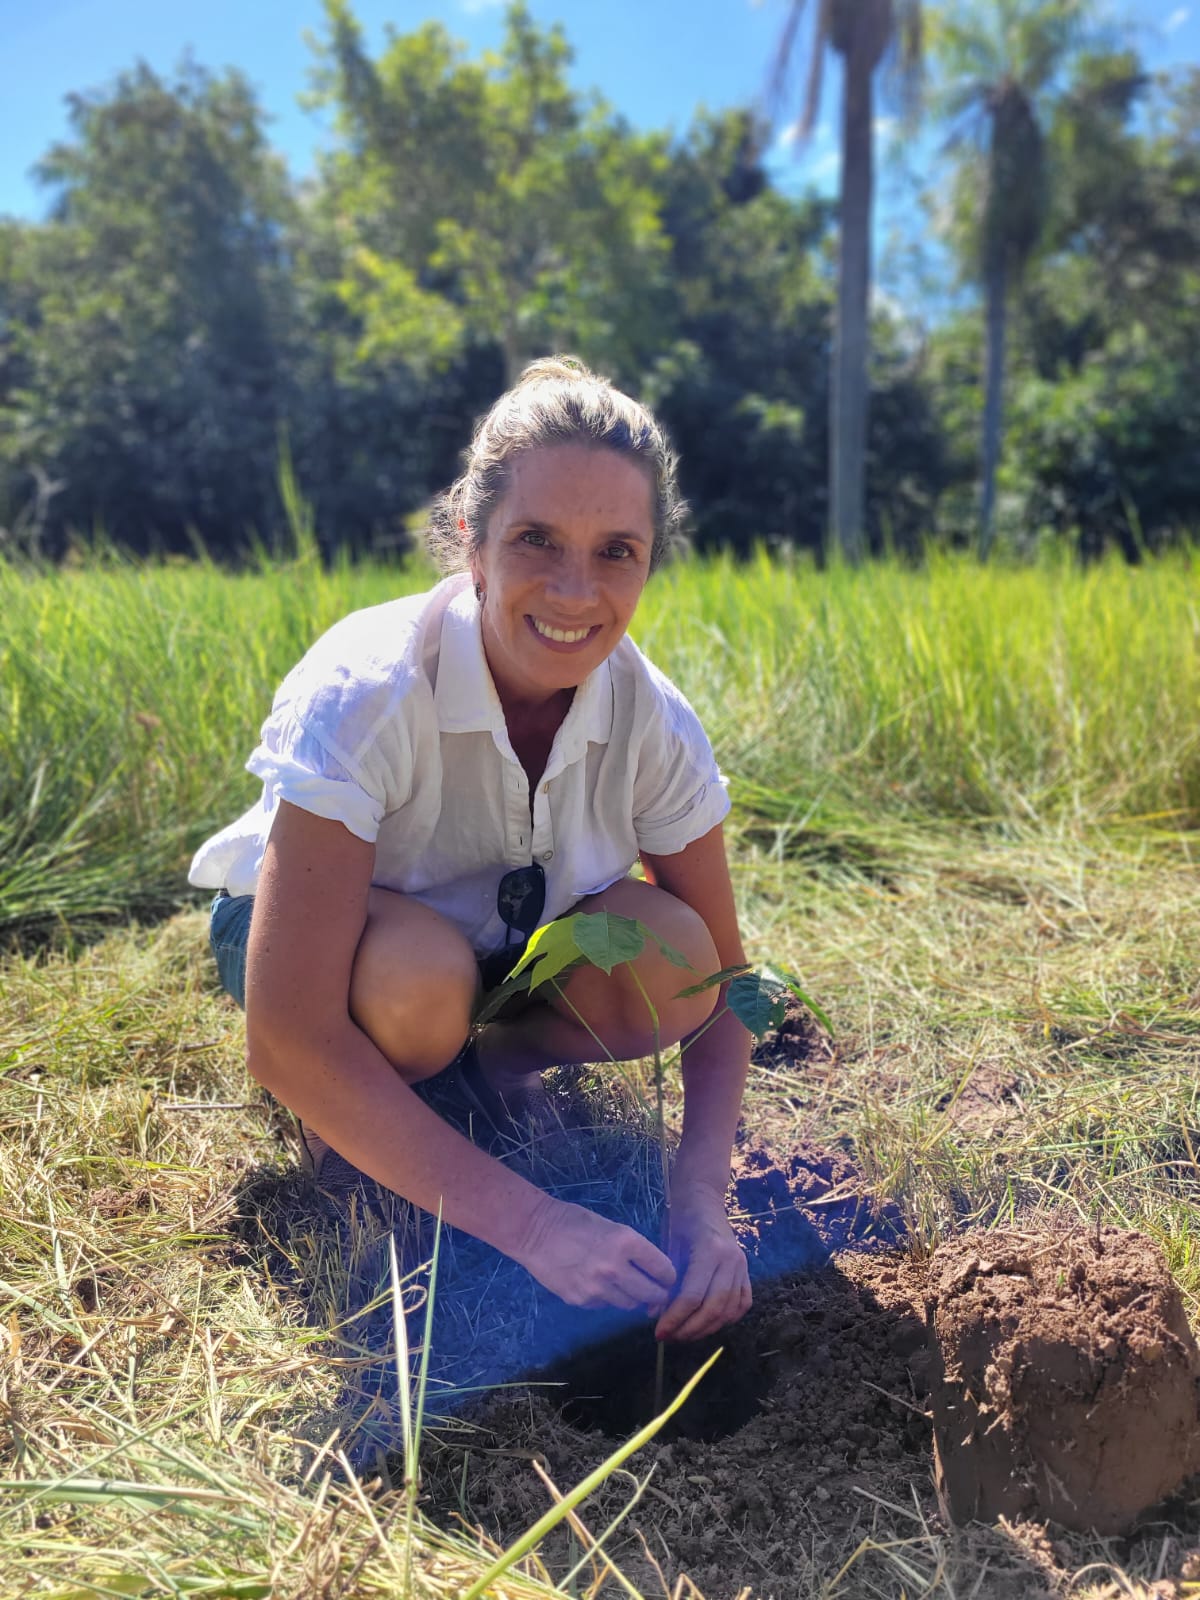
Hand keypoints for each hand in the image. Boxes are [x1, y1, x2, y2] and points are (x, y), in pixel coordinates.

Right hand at [513, 1194, 676, 1314]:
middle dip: (658, 1295)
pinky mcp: (581, 1301)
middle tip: (657, 1292)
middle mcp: (615, 1268)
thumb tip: (653, 1271)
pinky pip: (606, 1306)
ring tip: (626, 1286)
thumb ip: (633, 1249)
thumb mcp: (611, 1227)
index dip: (669, 1276)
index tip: (668, 1278)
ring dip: (633, 1298)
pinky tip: (598, 1284)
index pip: (664, 1269)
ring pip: (631, 1305)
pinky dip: (608, 1298)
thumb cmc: (573, 1221)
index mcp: (626, 1242)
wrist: (533, 1231)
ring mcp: (597, 1288)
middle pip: (652, 1295)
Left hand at [654, 1182, 750, 1342]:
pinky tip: (709, 1323)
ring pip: (729, 1310)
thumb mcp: (668, 1246)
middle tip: (670, 1337)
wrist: (703, 1199)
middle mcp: (730, 1260)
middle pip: (713, 1308)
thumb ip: (664, 1280)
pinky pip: (742, 1303)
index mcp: (709, 1250)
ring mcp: (742, 1266)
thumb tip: (654, 1314)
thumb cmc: (680, 1219)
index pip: (693, 1296)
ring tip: (685, 1334)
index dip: (675, 1318)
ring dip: (707, 1328)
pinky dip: (727, 1318)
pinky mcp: (747, 1271)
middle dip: (689, 1328)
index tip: (659, 1332)